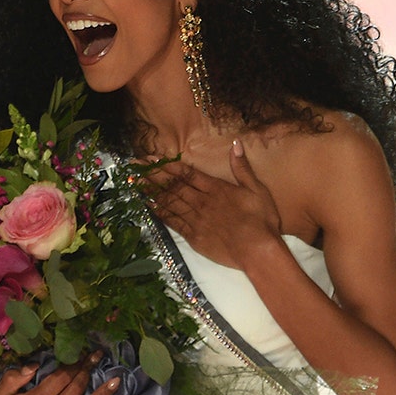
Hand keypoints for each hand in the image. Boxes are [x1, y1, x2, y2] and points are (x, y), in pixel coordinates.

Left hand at [148, 139, 281, 269]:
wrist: (257, 250)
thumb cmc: (261, 220)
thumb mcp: (257, 189)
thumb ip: (242, 167)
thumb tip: (235, 143)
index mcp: (216, 188)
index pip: (187, 173)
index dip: (168, 165)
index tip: (151, 158)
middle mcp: (202, 201)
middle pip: (173, 185)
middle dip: (152, 174)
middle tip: (134, 165)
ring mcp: (196, 219)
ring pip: (169, 202)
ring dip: (151, 191)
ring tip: (135, 181)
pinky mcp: (194, 237)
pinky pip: (173, 222)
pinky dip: (160, 213)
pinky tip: (149, 206)